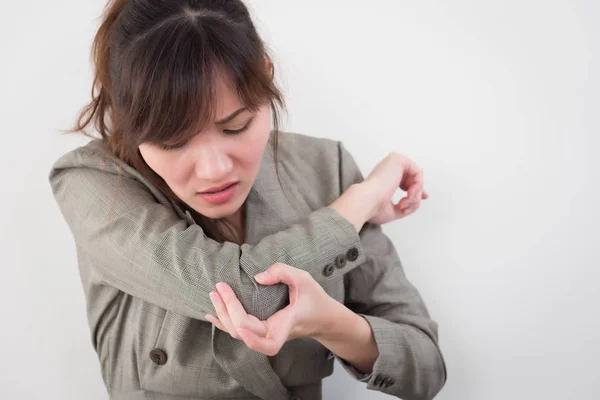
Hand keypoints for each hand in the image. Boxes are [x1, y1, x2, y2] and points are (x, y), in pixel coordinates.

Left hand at [205, 263, 335, 355]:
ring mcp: (266, 333)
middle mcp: (274, 332)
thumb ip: (282, 272)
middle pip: (245, 332)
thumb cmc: (314, 298)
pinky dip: (224, 322)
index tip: (242, 328)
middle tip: (219, 287)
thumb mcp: (304, 278)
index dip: (254, 341)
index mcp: (287, 324)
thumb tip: (256, 277)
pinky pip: (239, 330)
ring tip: (214, 294)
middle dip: (228, 311)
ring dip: (223, 315)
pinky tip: (212, 314)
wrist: (323, 318)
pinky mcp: (262, 329)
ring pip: (238, 333)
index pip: (270, 344)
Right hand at [363, 152, 427, 223]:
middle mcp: (388, 167)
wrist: (366, 202)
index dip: (417, 190)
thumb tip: (421, 198)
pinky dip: (417, 186)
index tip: (422, 198)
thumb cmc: (374, 208)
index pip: (407, 179)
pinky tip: (409, 195)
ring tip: (405, 203)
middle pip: (414, 179)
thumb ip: (407, 202)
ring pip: (417, 177)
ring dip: (415, 194)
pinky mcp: (398, 159)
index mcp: (385, 177)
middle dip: (416, 195)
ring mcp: (393, 161)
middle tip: (406, 206)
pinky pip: (418, 172)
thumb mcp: (394, 209)